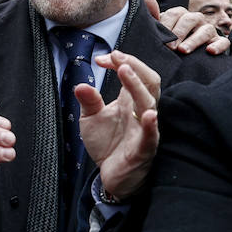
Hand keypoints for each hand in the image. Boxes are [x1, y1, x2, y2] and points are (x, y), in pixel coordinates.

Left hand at [76, 50, 160, 199]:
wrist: (111, 175)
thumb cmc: (107, 144)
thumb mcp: (90, 119)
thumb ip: (88, 101)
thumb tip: (80, 84)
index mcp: (129, 100)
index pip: (134, 73)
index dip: (120, 61)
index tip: (101, 58)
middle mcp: (140, 111)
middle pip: (148, 81)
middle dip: (134, 65)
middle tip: (116, 56)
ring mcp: (144, 129)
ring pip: (148, 102)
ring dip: (137, 85)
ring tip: (125, 70)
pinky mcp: (143, 149)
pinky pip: (151, 136)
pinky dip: (150, 125)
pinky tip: (148, 115)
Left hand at [157, 6, 228, 54]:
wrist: (186, 55)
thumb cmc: (170, 42)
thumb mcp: (162, 33)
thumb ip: (154, 26)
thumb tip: (145, 21)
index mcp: (181, 15)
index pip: (174, 14)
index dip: (167, 24)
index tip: (161, 38)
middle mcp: (196, 20)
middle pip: (190, 19)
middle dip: (179, 32)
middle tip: (171, 47)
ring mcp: (208, 30)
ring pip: (206, 29)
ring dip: (194, 40)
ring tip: (184, 50)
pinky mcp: (219, 42)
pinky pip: (223, 41)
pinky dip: (218, 46)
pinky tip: (210, 51)